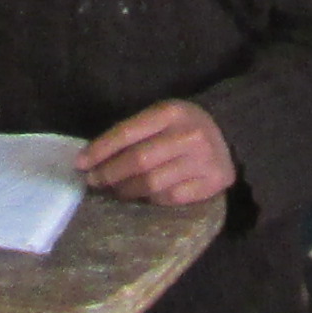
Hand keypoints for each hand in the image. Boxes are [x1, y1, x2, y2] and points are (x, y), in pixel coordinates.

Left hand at [78, 100, 235, 205]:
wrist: (230, 134)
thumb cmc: (183, 126)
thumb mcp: (161, 117)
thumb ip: (133, 132)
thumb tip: (93, 157)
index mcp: (171, 112)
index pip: (127, 132)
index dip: (100, 150)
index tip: (80, 163)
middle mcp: (188, 135)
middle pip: (138, 161)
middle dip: (109, 173)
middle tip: (93, 181)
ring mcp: (202, 161)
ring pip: (152, 184)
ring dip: (126, 190)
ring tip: (114, 191)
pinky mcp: (211, 184)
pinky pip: (170, 198)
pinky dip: (150, 200)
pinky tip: (141, 197)